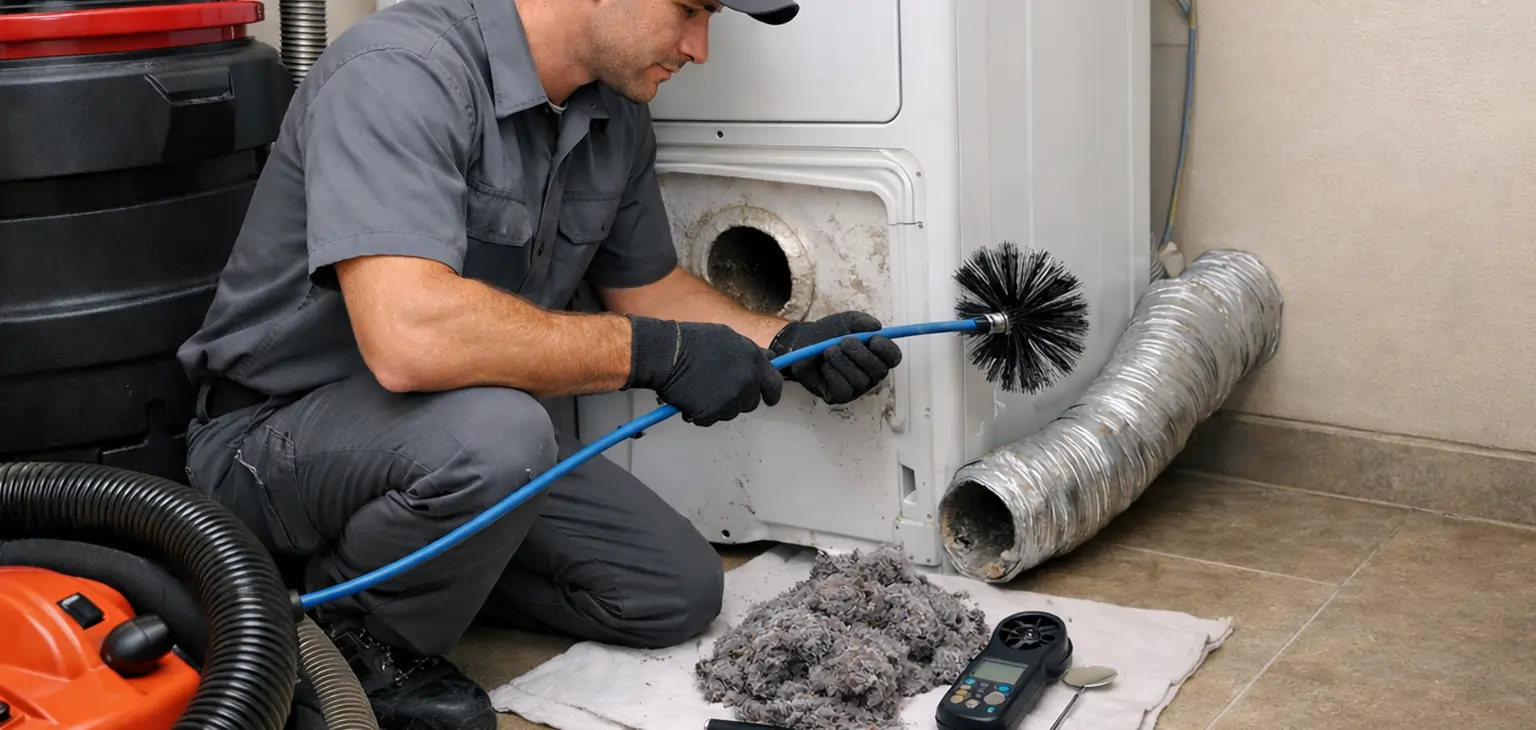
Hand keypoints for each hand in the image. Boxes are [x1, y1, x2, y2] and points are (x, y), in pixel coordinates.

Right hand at [625, 315, 782, 426]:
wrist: (667, 354)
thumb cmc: (691, 342)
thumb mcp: (728, 338)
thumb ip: (751, 353)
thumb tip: (768, 359)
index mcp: (754, 361)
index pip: (774, 385)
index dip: (770, 392)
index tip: (769, 398)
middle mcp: (746, 381)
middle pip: (751, 402)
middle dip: (738, 399)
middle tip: (719, 388)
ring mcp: (730, 399)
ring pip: (731, 412)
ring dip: (719, 406)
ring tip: (701, 387)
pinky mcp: (713, 413)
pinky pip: (710, 419)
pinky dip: (701, 413)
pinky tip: (691, 396)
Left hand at [768, 311, 902, 404]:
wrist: (802, 343)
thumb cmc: (828, 333)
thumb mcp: (845, 320)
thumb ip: (861, 321)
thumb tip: (877, 326)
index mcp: (877, 354)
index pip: (893, 356)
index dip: (887, 349)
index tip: (873, 339)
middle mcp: (871, 373)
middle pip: (879, 370)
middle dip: (861, 355)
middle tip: (844, 342)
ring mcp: (857, 387)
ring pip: (860, 380)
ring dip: (842, 362)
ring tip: (828, 351)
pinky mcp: (840, 396)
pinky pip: (844, 390)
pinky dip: (833, 375)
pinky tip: (825, 367)